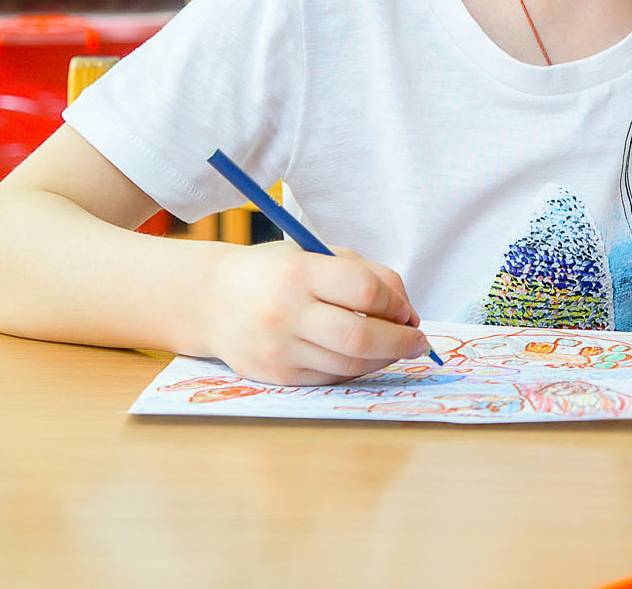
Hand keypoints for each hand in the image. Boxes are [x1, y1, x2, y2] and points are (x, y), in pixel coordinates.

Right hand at [206, 241, 430, 384]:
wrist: (212, 300)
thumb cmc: (277, 272)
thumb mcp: (318, 255)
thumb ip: (367, 275)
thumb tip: (409, 312)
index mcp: (300, 272)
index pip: (366, 291)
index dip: (398, 303)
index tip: (408, 309)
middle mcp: (286, 312)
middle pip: (361, 336)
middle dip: (401, 341)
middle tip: (419, 340)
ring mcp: (279, 348)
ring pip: (350, 364)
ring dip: (384, 358)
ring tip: (396, 347)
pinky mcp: (276, 375)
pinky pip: (331, 377)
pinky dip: (356, 368)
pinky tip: (363, 356)